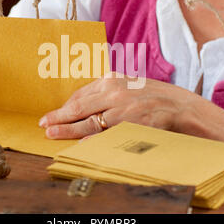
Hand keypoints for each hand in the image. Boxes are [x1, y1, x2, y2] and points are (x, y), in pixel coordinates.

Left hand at [39, 73, 193, 138]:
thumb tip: (81, 102)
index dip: (64, 106)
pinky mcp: (131, 124)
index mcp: (112, 78)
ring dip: (69, 130)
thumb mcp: (128, 84)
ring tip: (53, 133)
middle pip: (80, 107)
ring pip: (89, 122)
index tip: (52, 114)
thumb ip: (106, 90)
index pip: (81, 94)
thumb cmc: (152, 95)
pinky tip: (80, 145)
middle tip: (44, 124)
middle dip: (59, 117)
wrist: (179, 106)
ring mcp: (123, 109)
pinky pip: (106, 134)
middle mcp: (115, 92)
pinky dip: (92, 140)